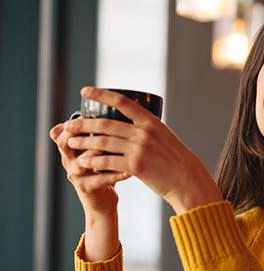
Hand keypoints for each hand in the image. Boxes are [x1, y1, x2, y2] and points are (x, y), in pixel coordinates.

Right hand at [50, 120, 127, 217]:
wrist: (104, 199)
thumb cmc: (105, 169)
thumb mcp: (100, 149)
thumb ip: (103, 133)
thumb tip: (120, 106)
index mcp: (71, 147)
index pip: (61, 131)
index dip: (71, 122)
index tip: (86, 113)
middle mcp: (69, 159)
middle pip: (64, 142)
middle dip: (79, 133)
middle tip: (99, 127)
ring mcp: (76, 174)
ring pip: (81, 161)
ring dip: (96, 153)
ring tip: (113, 148)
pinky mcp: (87, 188)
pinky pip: (100, 180)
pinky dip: (115, 174)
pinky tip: (129, 171)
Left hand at [60, 87, 222, 213]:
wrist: (188, 180)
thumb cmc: (176, 160)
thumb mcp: (164, 137)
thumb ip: (147, 130)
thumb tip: (129, 125)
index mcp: (151, 121)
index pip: (121, 101)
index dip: (101, 94)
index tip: (85, 91)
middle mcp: (144, 132)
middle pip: (106, 123)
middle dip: (83, 123)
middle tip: (68, 125)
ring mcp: (140, 149)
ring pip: (103, 142)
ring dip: (83, 142)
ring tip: (71, 142)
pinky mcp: (136, 166)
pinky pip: (108, 161)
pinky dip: (93, 161)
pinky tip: (83, 162)